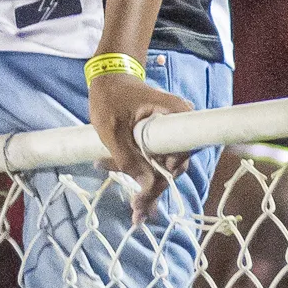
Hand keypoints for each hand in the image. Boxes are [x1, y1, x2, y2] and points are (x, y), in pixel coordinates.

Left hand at [87, 63, 192, 216]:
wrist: (108, 76)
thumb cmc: (110, 97)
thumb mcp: (112, 130)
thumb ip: (127, 159)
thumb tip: (146, 187)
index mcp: (175, 115)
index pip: (179, 156)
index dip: (164, 178)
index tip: (144, 198)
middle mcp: (179, 123)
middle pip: (171, 165)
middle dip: (150, 186)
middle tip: (135, 211)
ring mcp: (171, 130)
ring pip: (162, 164)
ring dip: (141, 178)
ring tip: (119, 189)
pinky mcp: (161, 135)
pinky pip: (155, 157)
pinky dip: (139, 167)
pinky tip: (114, 170)